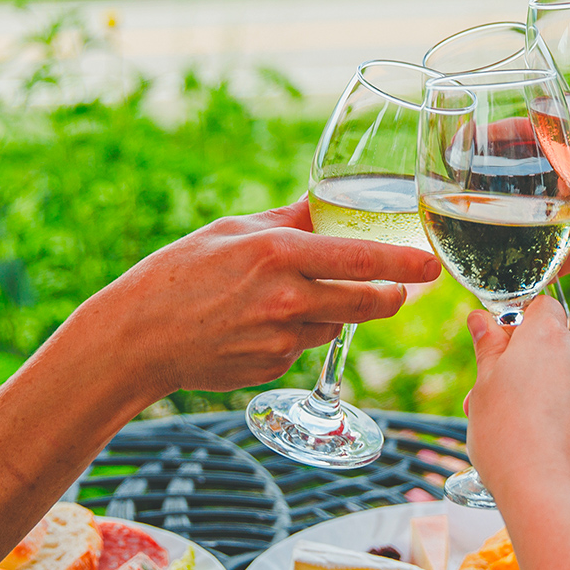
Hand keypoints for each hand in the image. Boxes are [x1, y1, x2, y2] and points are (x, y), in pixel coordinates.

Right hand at [81, 200, 441, 395]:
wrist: (138, 337)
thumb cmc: (179, 273)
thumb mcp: (232, 230)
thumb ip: (289, 220)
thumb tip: (327, 202)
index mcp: (277, 253)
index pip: (361, 259)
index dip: (404, 263)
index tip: (431, 265)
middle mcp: (286, 298)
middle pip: (367, 302)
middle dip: (392, 297)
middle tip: (400, 291)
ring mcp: (281, 339)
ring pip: (337, 323)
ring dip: (337, 312)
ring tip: (297, 298)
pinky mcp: (273, 367)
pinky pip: (305, 345)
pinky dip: (300, 332)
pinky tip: (263, 323)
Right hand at [464, 296, 569, 502]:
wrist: (548, 493)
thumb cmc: (508, 438)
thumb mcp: (483, 386)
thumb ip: (488, 347)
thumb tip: (482, 319)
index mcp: (547, 338)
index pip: (542, 306)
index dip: (521, 323)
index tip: (503, 345)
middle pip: (556, 347)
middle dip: (531, 365)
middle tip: (500, 396)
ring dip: (551, 396)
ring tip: (522, 430)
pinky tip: (548, 448)